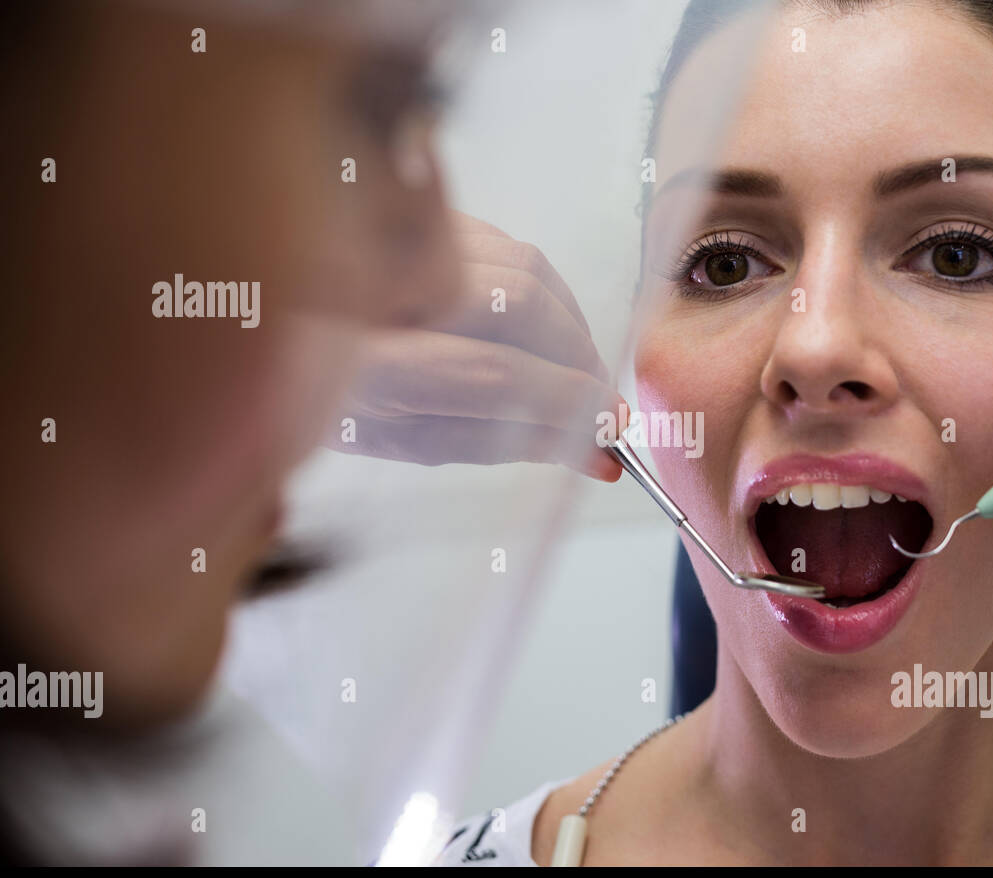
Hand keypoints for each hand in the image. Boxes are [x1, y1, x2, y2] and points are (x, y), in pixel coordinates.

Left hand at [327, 211, 622, 481]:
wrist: (282, 330)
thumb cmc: (344, 399)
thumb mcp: (411, 439)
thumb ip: (504, 443)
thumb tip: (596, 454)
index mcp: (370, 367)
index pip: (494, 376)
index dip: (566, 401)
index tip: (610, 429)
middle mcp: (382, 287)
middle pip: (520, 303)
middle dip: (579, 355)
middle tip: (599, 400)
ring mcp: (400, 236)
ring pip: (524, 265)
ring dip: (569, 322)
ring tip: (574, 367)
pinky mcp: (420, 210)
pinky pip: (509, 244)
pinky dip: (544, 287)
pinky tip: (543, 324)